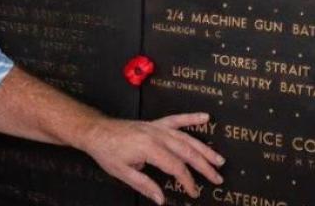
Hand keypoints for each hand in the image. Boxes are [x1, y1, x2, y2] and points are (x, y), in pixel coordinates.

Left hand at [81, 112, 224, 204]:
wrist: (95, 131)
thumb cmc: (107, 152)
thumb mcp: (123, 172)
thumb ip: (144, 185)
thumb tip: (161, 200)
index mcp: (149, 148)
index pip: (176, 167)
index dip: (187, 181)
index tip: (194, 192)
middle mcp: (157, 135)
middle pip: (187, 152)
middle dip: (204, 166)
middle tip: (217, 178)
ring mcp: (157, 127)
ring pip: (186, 138)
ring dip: (204, 148)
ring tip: (219, 159)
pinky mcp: (154, 123)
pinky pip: (176, 120)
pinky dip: (191, 118)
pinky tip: (205, 117)